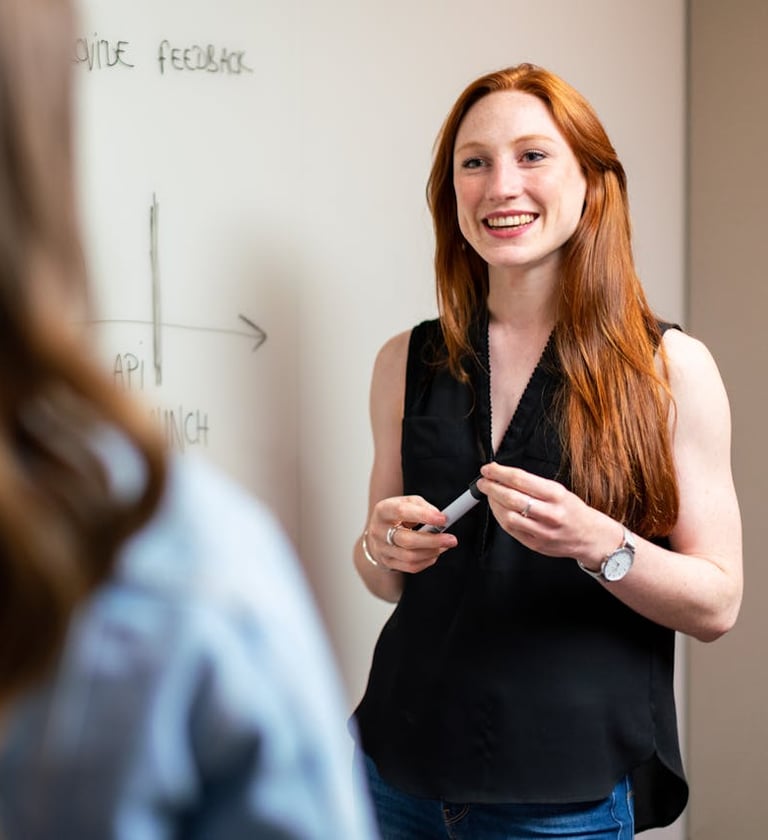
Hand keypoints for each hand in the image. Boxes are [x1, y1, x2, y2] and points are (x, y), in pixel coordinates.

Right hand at [366, 495, 457, 572]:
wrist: (378, 531)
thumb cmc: (396, 515)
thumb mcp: (407, 502)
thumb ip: (422, 506)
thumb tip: (439, 517)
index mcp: (383, 511)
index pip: (402, 512)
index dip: (424, 516)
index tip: (443, 519)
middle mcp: (378, 531)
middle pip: (407, 540)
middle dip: (433, 541)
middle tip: (451, 539)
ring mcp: (381, 549)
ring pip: (410, 557)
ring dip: (432, 552)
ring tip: (445, 545)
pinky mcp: (387, 562)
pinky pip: (411, 567)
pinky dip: (427, 561)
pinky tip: (434, 553)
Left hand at [477, 462, 619, 566]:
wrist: (590, 537)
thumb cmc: (573, 510)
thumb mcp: (559, 491)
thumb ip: (533, 485)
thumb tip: (505, 476)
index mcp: (556, 495)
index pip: (521, 480)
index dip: (500, 473)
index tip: (489, 469)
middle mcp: (550, 514)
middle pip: (512, 498)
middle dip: (492, 487)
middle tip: (484, 482)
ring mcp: (542, 531)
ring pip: (508, 516)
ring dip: (493, 504)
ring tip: (489, 495)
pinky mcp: (535, 544)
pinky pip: (511, 530)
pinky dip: (500, 518)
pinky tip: (497, 510)